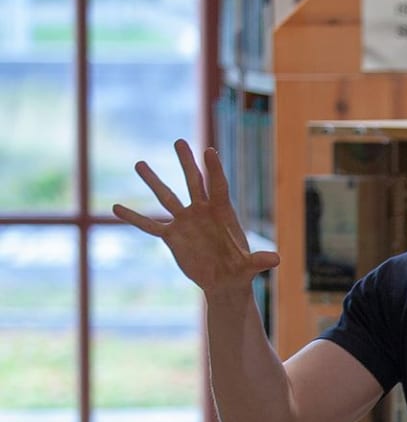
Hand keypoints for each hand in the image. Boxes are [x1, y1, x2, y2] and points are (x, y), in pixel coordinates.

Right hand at [111, 140, 278, 298]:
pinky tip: (115, 207)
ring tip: (139, 163)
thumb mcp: (250, 267)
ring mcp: (185, 222)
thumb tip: (276, 260)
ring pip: (167, 197)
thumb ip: (260, 261)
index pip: (218, 187)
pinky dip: (134, 218)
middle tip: (178, 140)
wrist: (225, 281)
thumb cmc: (241, 269)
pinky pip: (150, 225)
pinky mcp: (172, 236)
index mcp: (223, 214)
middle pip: (194, 182)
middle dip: (187, 162)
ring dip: (154, 181)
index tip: (208, 150)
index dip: (214, 169)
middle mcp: (202, 212)